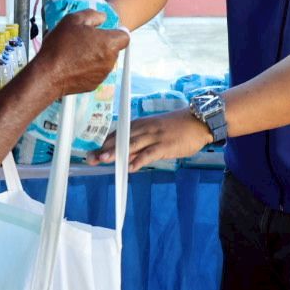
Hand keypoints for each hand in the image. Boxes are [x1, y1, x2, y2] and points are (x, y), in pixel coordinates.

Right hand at [32, 10, 128, 95]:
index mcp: (109, 43)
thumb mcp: (73, 20)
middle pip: (114, 49)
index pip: (125, 36)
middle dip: (103, 44)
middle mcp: (110, 60)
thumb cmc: (60, 46)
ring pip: (105, 61)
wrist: (48, 74)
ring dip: (96, 56)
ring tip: (76, 53)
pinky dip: (89, 68)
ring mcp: (103, 74)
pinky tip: (74, 65)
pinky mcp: (95, 85)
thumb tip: (103, 18)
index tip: (103, 31)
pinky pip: (96, 73)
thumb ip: (93, 15)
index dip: (115, 32)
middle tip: (84, 41)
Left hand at [88, 109, 210, 169]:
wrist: (198, 121)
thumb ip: (139, 145)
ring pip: (132, 144)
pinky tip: (131, 168)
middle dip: (105, 149)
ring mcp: (154, 136)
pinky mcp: (165, 144)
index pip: (117, 134)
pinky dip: (140, 160)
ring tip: (104, 160)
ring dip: (117, 152)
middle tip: (91, 158)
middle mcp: (144, 128)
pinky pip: (150, 153)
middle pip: (121, 139)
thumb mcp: (154, 133)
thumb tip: (124, 158)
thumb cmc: (175, 129)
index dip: (103, 144)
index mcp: (139, 124)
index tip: (91, 153)